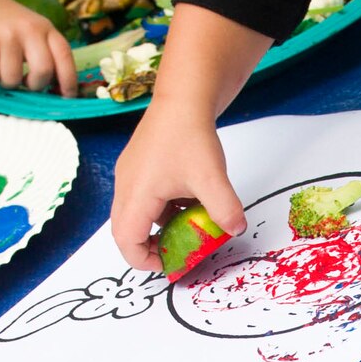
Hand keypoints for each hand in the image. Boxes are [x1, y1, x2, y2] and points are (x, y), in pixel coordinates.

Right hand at [0, 0, 77, 94]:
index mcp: (46, 28)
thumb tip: (56, 87)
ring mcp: (6, 36)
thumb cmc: (9, 26)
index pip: (64, 55)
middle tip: (26, 82)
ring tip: (2, 67)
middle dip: (35, 85)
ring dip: (7, 82)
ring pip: (12, 79)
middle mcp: (29, 30)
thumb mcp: (33, 31)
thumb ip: (46, 52)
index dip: (69, 79)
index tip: (68, 96)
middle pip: (42, 70)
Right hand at [109, 98, 244, 272]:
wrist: (183, 98)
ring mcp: (129, 175)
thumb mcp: (212, 178)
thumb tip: (235, 230)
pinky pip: (144, 198)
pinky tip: (189, 199)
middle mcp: (125, 186)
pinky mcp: (138, 166)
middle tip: (179, 250)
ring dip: (160, 226)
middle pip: (127, 231)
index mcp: (136, 195)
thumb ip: (224, 210)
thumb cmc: (190, 134)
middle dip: (152, 246)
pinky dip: (163, 208)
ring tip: (189, 223)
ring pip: (137, 214)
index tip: (170, 263)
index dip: (145, 260)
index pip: (126, 242)